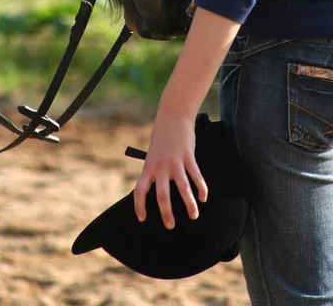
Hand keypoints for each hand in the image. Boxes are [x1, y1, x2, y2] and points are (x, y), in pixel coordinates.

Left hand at [133, 113, 207, 229]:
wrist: (172, 118)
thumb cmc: (161, 138)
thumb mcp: (152, 155)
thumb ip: (154, 171)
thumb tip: (158, 190)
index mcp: (148, 167)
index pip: (140, 190)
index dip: (139, 206)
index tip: (142, 218)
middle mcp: (160, 167)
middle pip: (162, 195)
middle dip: (166, 213)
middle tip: (170, 226)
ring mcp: (175, 162)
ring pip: (183, 188)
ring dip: (189, 205)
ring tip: (194, 216)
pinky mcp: (188, 157)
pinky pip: (196, 176)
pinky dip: (201, 188)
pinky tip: (203, 198)